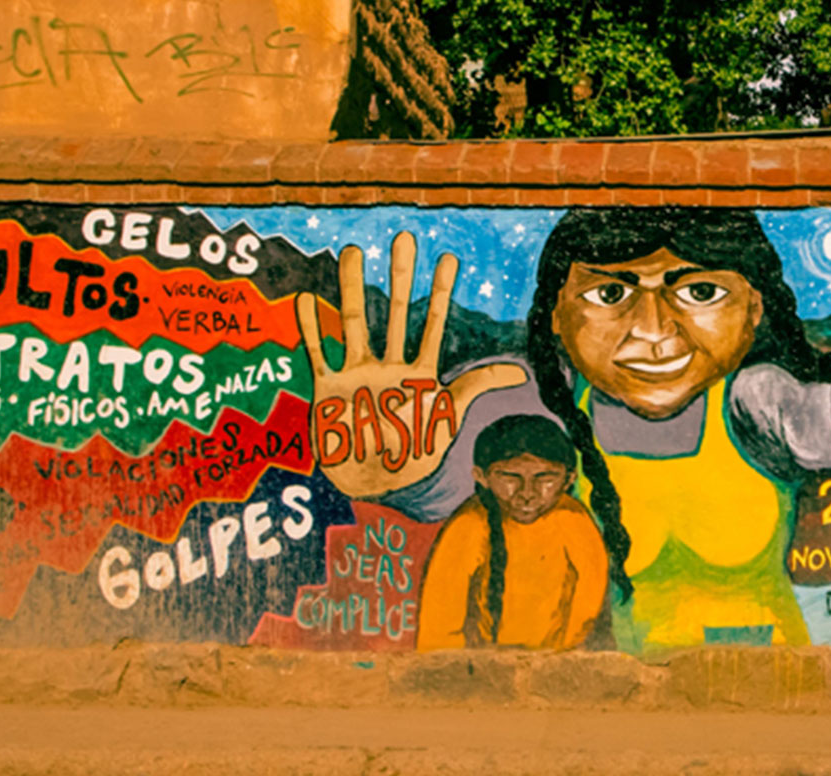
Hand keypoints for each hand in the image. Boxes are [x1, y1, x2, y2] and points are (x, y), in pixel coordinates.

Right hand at [296, 232, 525, 498]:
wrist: (376, 482)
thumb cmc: (414, 451)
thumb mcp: (449, 416)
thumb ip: (478, 385)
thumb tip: (524, 372)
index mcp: (418, 371)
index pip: (432, 323)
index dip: (441, 291)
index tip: (447, 257)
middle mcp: (388, 365)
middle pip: (395, 311)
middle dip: (400, 276)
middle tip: (403, 237)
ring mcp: (358, 374)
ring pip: (355, 322)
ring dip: (353, 287)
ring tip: (353, 252)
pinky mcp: (329, 389)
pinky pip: (319, 353)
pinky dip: (312, 327)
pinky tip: (305, 299)